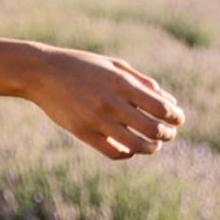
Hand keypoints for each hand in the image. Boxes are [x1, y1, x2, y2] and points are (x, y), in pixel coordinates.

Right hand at [27, 46, 183, 159]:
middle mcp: (111, 102)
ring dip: (151, 148)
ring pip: (135, 145)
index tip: (178, 120)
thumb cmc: (81, 66)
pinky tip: (130, 148)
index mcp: (122, 83)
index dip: (175, 117)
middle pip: (152, 129)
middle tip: (169, 134)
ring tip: (154, 145)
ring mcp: (96, 119)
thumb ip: (142, 82)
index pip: (161, 107)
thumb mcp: (114, 66)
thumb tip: (170, 102)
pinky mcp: (82, 132)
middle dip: (167, 134)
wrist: (41, 72)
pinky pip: (113, 152)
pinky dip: (127, 153)